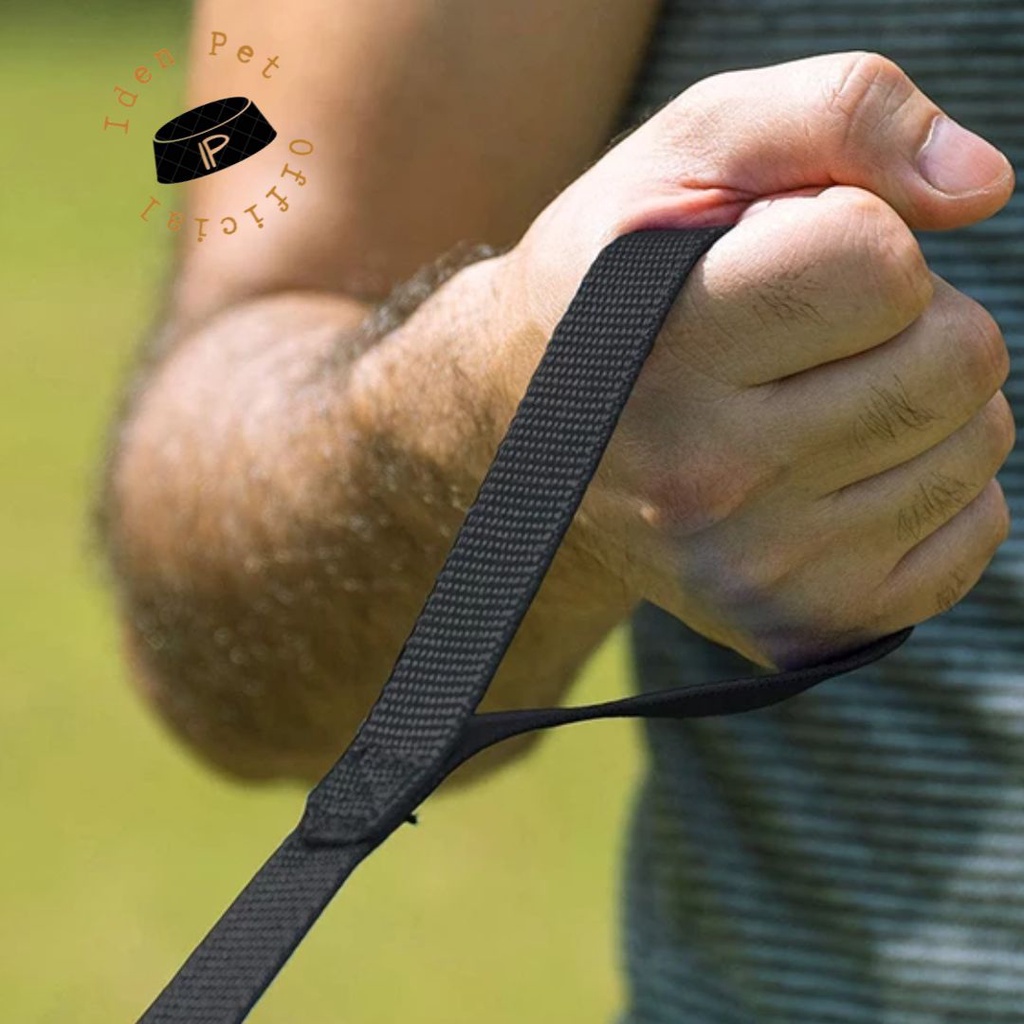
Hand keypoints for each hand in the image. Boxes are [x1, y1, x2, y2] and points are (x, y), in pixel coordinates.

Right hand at [496, 51, 1015, 670]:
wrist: (529, 434)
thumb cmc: (618, 279)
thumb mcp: (690, 155)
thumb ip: (832, 114)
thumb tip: (980, 186)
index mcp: (660, 347)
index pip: (877, 262)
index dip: (858, 234)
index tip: (786, 257)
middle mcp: (700, 477)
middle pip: (957, 357)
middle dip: (909, 317)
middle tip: (811, 332)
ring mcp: (756, 566)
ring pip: (976, 443)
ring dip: (920, 399)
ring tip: (812, 398)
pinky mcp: (802, 624)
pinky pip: (973, 534)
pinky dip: (926, 485)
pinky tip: (832, 472)